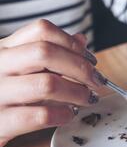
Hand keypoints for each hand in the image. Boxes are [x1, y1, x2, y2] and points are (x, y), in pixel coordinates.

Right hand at [0, 20, 103, 146]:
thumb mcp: (19, 69)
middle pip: (45, 52)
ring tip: (88, 99)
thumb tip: (81, 39)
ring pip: (47, 84)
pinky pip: (39, 116)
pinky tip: (69, 115)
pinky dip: (63, 114)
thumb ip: (49, 54)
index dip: (73, 44)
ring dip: (77, 92)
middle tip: (97, 81)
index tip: (90, 60)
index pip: (42, 30)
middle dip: (80, 67)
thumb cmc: (2, 95)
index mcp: (3, 49)